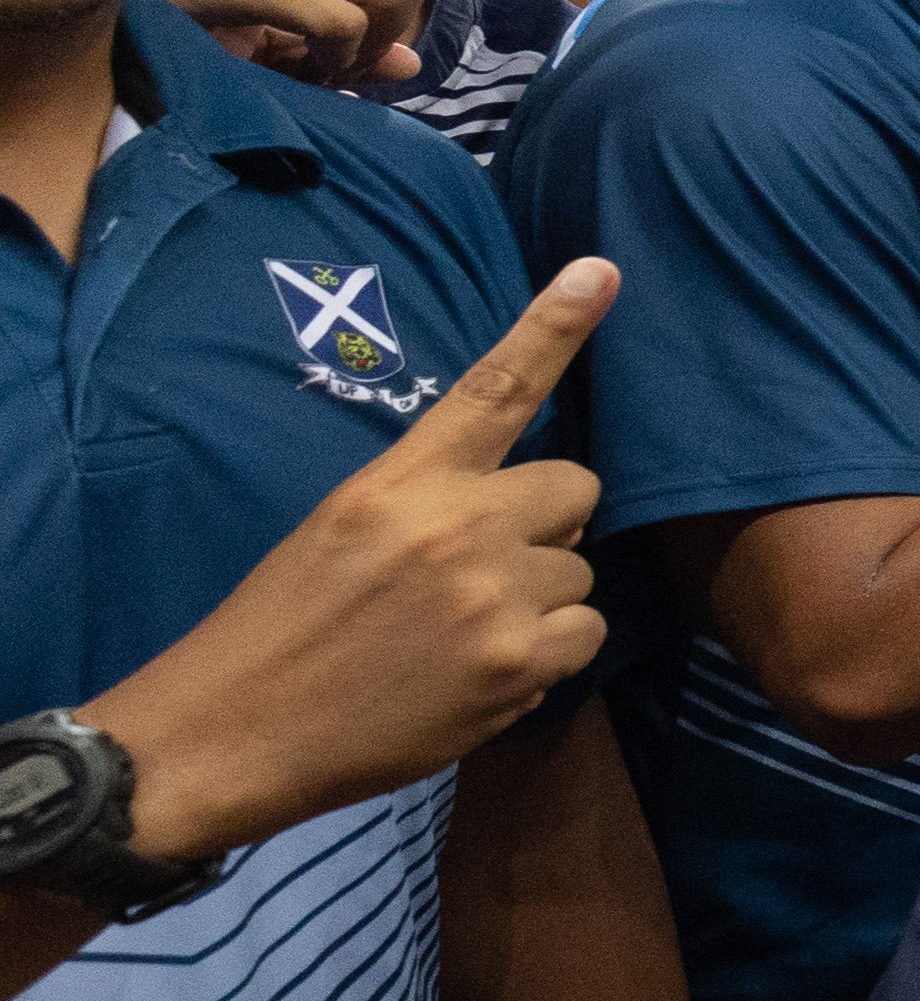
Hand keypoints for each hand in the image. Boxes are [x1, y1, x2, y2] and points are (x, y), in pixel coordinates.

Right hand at [98, 258, 617, 861]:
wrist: (236, 728)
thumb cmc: (285, 627)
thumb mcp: (341, 527)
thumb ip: (430, 499)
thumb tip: (517, 501)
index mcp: (399, 481)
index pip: (493, 389)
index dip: (553, 327)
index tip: (602, 272)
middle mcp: (456, 525)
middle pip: (574, 486)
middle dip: (545, 523)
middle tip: (483, 569)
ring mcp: (493, 594)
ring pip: (580, 571)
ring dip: (540, 600)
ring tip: (461, 634)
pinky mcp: (517, 663)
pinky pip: (584, 635)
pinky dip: (547, 657)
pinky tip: (483, 674)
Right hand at [150, 0, 591, 86]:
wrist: (100, 35)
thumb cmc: (194, 35)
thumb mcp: (282, 40)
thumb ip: (347, 44)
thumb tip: (407, 62)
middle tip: (381, 35)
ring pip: (378, 1)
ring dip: (351, 59)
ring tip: (297, 74)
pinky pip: (325, 24)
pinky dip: (318, 65)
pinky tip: (273, 73)